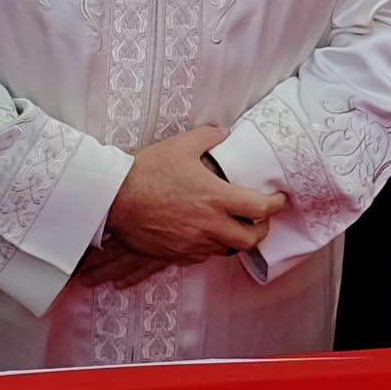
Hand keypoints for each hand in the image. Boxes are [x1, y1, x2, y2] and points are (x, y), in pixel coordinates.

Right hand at [101, 126, 282, 264]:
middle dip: (260, 230)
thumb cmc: (146, 171)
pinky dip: (209, 247)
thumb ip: (209, 137)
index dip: (275, 205)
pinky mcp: (175, 254)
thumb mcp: (180, 145)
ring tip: (231, 226)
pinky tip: (203, 234)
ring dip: (234, 239)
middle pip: (250, 239)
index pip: (261, 209)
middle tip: (259, 219)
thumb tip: (223, 133)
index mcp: (216, 198)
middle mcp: (209, 226)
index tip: (277, 199)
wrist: (113, 198)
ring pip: (226, 250)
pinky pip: (201, 256)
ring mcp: (192, 244)